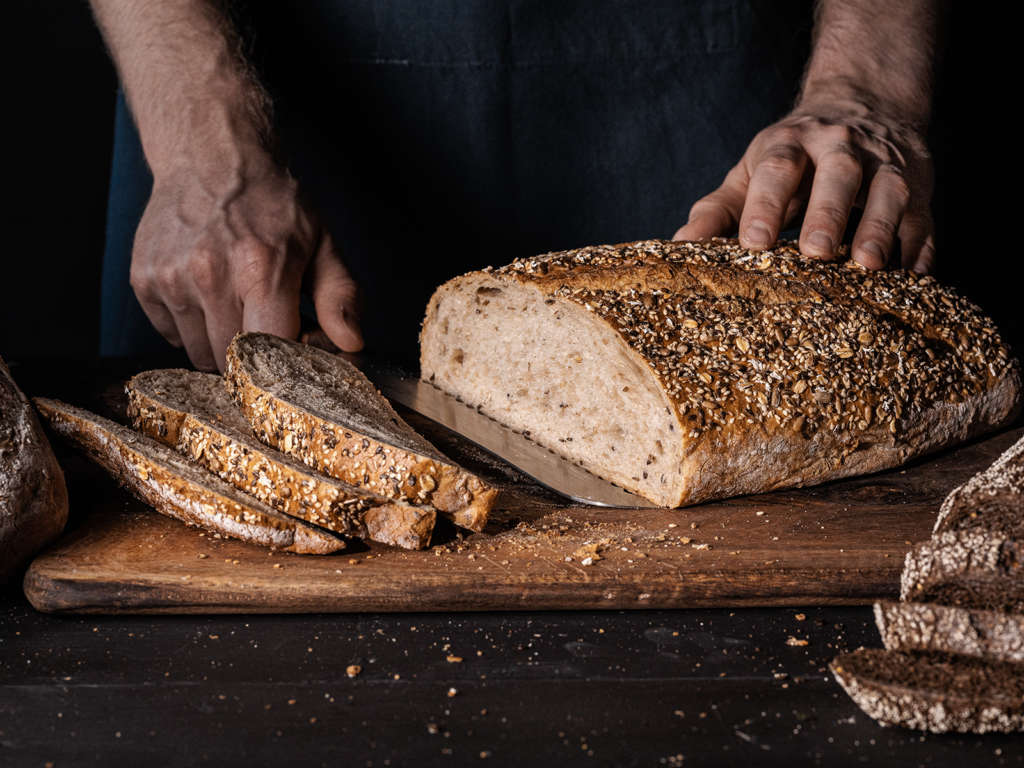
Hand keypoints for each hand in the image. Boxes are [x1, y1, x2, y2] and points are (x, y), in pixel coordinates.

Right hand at [130, 160, 362, 370]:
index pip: (268, 357)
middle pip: (232, 363)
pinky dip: (191, 328)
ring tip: (237, 306)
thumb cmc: (273, 204)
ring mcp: (172, 278)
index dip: (283, 370)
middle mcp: (211, 275)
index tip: (292, 363)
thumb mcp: (321, 243)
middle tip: (266, 330)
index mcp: (262, 268)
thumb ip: (339, 297)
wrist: (211, 156)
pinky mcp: (144, 280)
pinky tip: (207, 296)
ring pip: (199, 355)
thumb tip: (351, 343)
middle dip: (254, 361)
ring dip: (221, 345)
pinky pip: (171, 335)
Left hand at [674, 102, 934, 272]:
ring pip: (888, 192)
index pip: (778, 169)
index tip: (753, 242)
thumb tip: (678, 247)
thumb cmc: (791, 160)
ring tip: (868, 266)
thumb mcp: (749, 175)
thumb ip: (716, 211)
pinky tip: (910, 277)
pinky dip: (919, 247)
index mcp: (790, 147)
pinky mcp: (919, 189)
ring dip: (879, 227)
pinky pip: (923, 218)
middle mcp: (840, 150)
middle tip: (816, 253)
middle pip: (838, 174)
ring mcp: (884, 166)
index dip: (766, 204)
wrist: (862, 108)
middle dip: (828, 212)